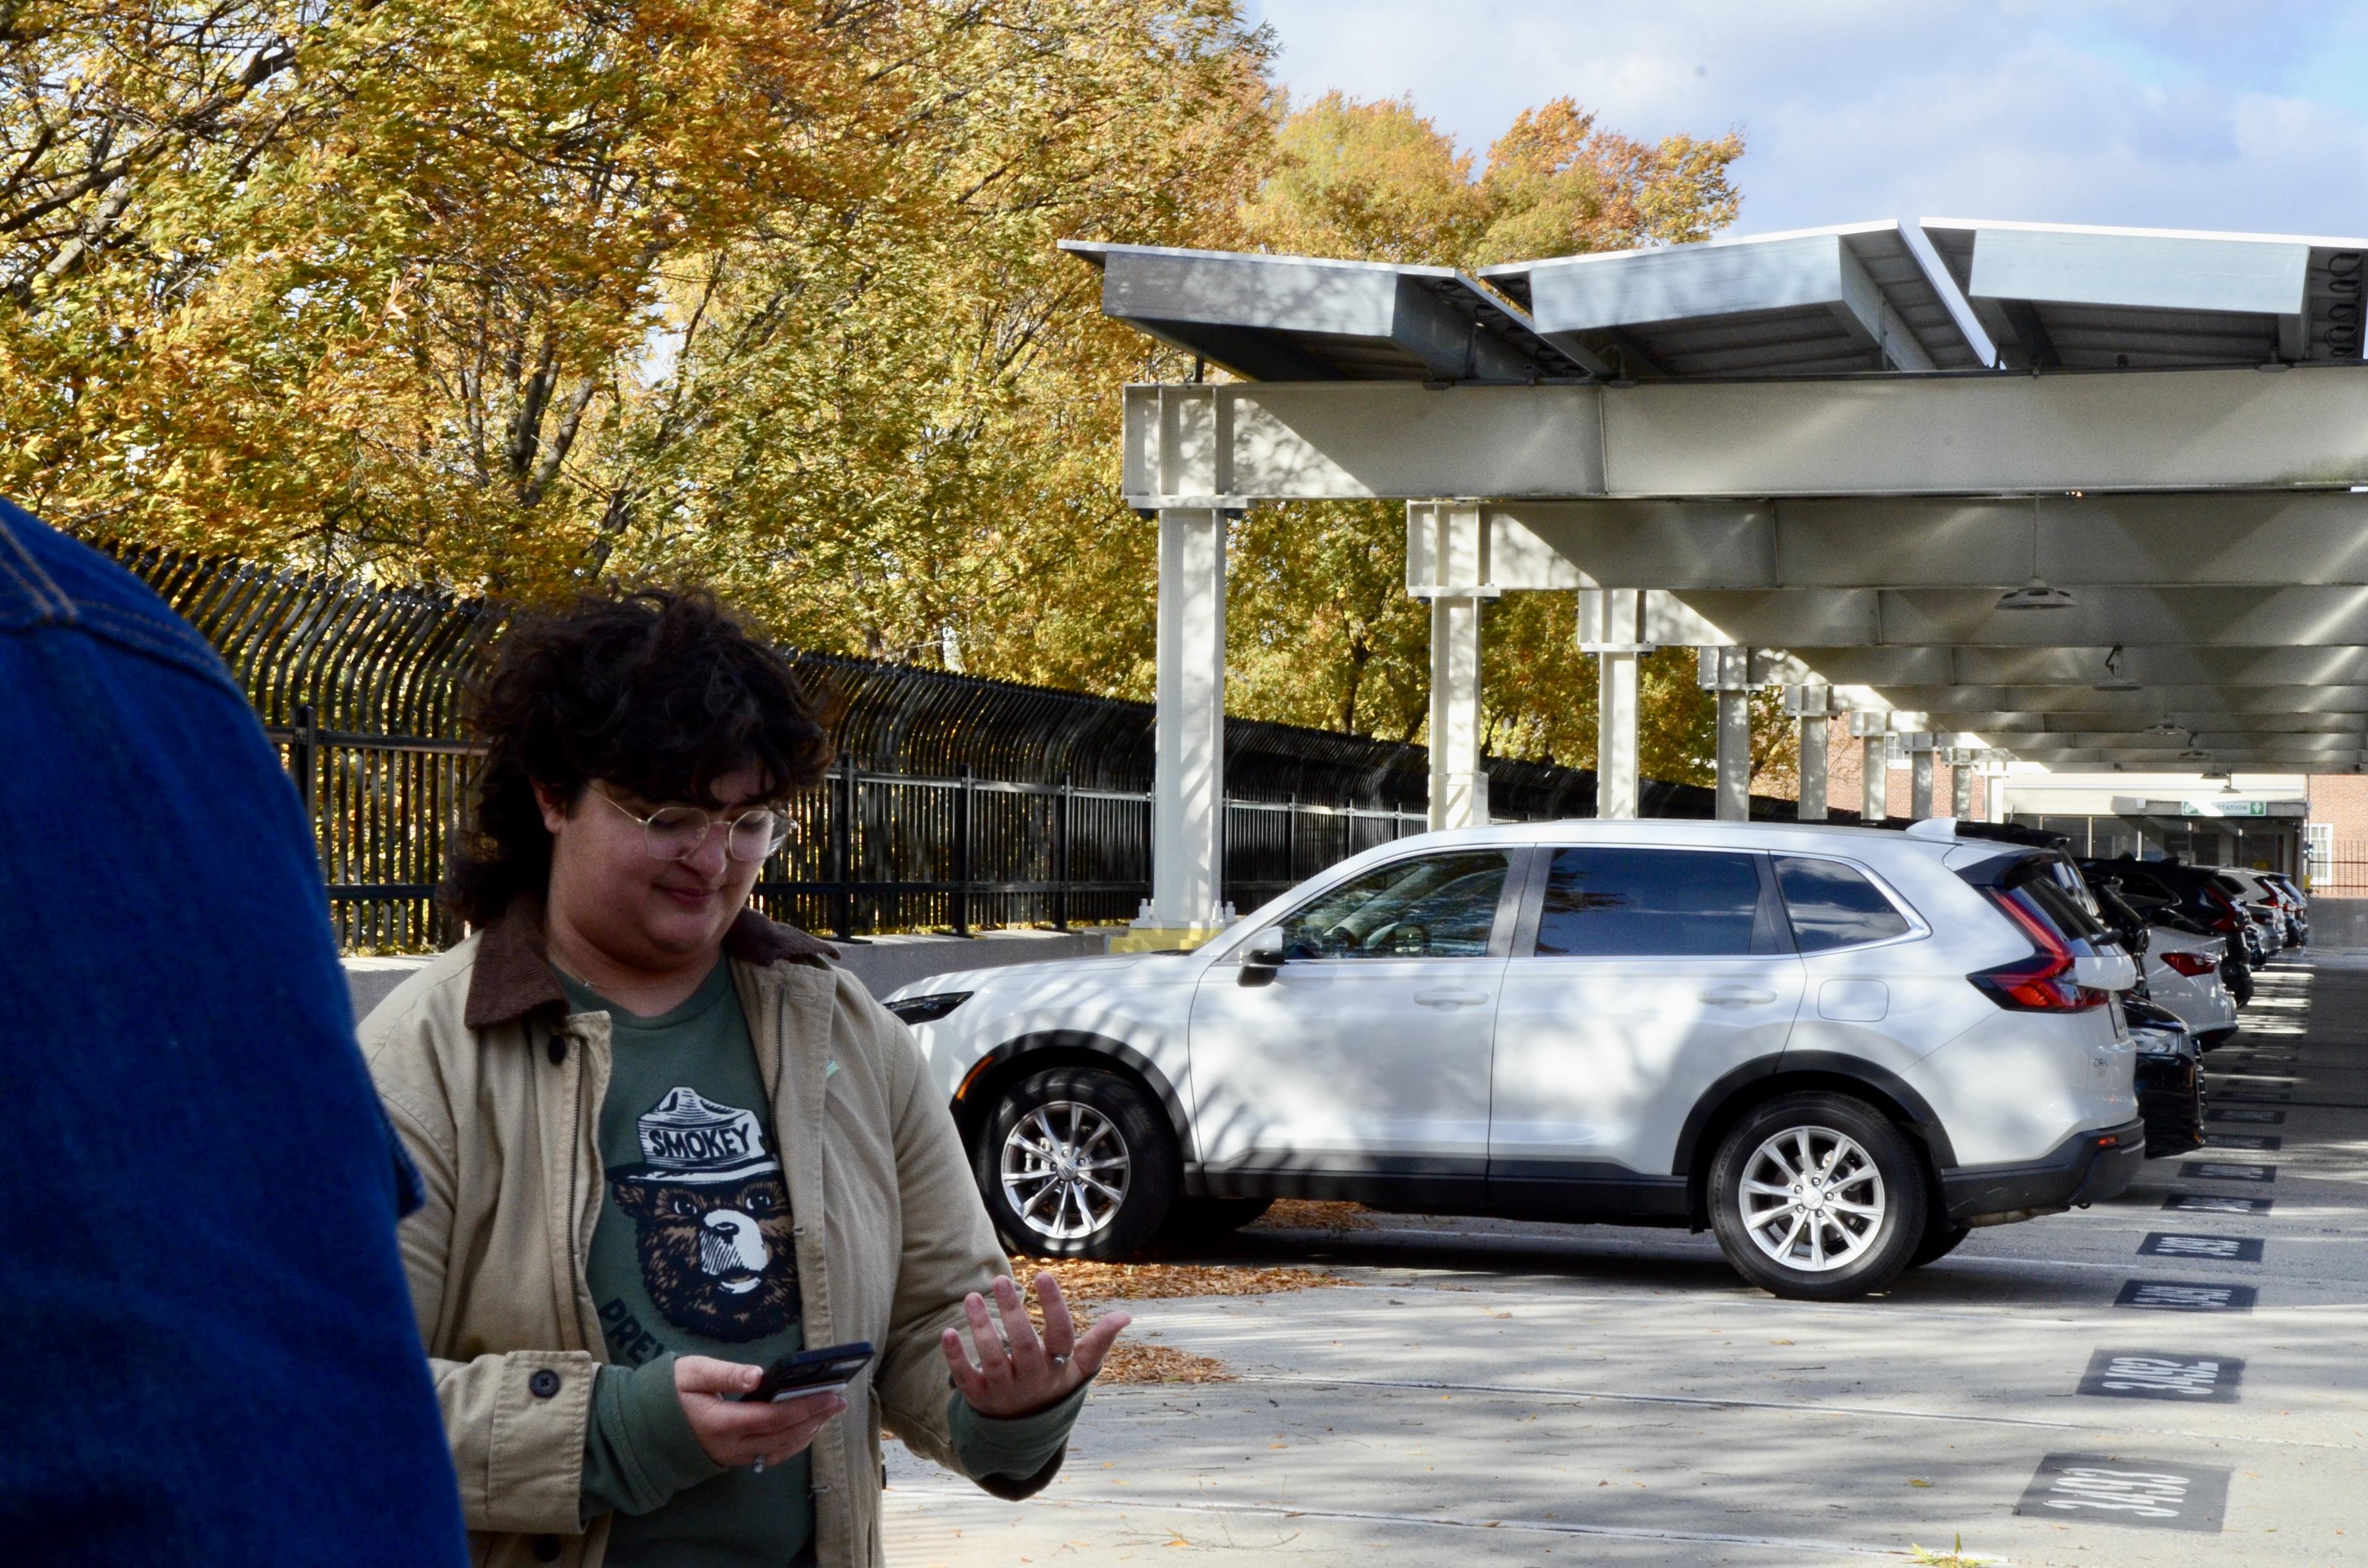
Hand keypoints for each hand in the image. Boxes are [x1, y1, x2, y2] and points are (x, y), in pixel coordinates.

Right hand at [673, 1355, 844, 1469]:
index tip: (830, 1394)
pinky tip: (804, 1429)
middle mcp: (730, 1447)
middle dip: (815, 1419)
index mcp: (722, 1423)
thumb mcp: (691, 1373)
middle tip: (839, 1402)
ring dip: (807, 1433)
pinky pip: (769, 1456)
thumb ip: (725, 1373)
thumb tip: (759, 1375)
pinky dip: (792, 1444)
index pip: (774, 1418)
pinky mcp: (732, 1460)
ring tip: (828, 1413)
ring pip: (779, 1451)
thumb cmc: (668, 1393)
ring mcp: (732, 1457)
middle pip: (783, 1437)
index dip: (805, 1407)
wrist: (644, 1427)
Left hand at [940, 1271, 1130, 1419]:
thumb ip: (1099, 1341)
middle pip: (1023, 1344)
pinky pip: (966, 1378)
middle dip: (1012, 1311)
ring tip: (972, 1297)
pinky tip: (947, 1332)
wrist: (1025, 1434)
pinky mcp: (979, 1397)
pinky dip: (956, 1357)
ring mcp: (1004, 1390)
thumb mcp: (1079, 1369)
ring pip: (993, 1358)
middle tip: (1000, 1280)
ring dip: (981, 1328)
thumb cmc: (1055, 1387)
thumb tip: (1126, 1315)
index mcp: (1058, 1367)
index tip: (1042, 1275)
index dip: (1053, 1305)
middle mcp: (1032, 1379)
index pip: (1060, 1334)